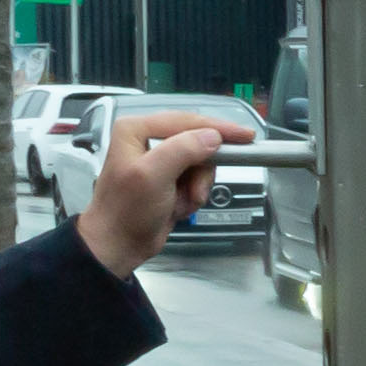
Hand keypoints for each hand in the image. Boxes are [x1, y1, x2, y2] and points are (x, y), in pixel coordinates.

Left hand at [74, 108, 223, 272]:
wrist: (119, 245)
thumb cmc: (127, 210)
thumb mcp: (153, 176)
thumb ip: (183, 150)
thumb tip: (214, 137)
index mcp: (136, 129)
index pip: (186, 121)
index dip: (218, 128)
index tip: (246, 136)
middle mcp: (148, 138)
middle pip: (197, 142)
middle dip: (201, 171)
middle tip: (196, 191)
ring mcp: (160, 159)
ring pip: (200, 163)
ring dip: (196, 187)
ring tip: (181, 203)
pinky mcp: (169, 178)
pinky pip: (196, 179)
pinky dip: (192, 196)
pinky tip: (177, 207)